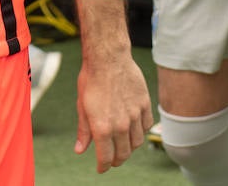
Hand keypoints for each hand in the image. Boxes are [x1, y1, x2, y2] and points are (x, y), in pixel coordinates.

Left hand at [75, 47, 152, 171]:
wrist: (108, 58)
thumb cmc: (91, 80)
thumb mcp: (82, 106)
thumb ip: (84, 130)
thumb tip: (80, 150)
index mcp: (102, 127)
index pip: (106, 158)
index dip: (103, 166)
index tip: (101, 168)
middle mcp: (121, 125)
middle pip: (123, 154)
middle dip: (117, 160)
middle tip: (112, 160)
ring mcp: (135, 115)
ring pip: (137, 142)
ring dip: (129, 147)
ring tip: (123, 145)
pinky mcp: (144, 104)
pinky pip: (147, 125)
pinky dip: (141, 131)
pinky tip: (134, 128)